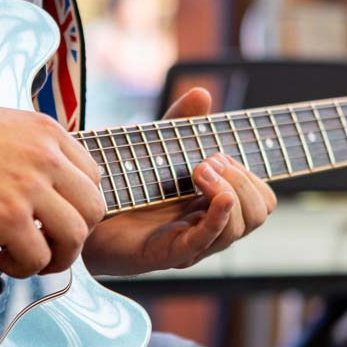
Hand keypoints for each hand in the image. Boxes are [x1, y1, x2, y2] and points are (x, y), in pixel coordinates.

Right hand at [0, 95, 105, 277]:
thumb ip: (25, 150)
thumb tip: (31, 184)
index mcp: (45, 131)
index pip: (92, 176)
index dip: (77, 205)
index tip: (55, 219)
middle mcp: (46, 156)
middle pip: (95, 209)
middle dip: (75, 235)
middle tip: (47, 245)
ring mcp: (29, 186)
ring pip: (76, 237)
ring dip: (56, 257)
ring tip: (26, 258)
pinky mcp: (6, 217)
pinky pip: (39, 258)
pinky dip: (24, 268)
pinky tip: (0, 259)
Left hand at [81, 88, 276, 274]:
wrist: (85, 216)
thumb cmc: (124, 187)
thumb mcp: (157, 149)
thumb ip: (180, 124)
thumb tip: (202, 93)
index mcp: (213, 206)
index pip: (261, 198)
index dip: (249, 175)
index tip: (216, 155)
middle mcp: (208, 228)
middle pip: (259, 214)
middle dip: (241, 180)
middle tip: (206, 163)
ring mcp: (192, 244)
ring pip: (239, 228)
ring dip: (229, 192)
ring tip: (199, 171)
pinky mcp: (171, 253)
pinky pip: (208, 240)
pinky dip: (220, 217)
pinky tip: (219, 196)